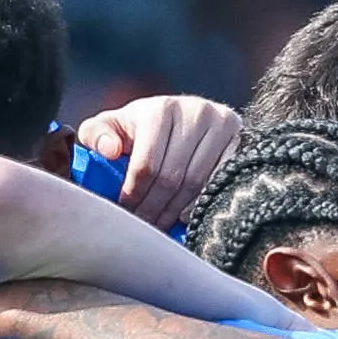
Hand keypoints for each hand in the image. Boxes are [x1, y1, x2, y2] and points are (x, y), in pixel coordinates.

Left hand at [77, 95, 242, 227]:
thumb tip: (110, 150)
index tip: (124, 215)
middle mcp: (195, 111)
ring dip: (175, 212)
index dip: (133, 196)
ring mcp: (222, 124)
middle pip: (172, 178)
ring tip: (160, 225)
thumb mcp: (113, 126)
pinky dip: (201, 204)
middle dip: (153, 210)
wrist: (183, 118)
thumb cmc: (140, 129)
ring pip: (196, 185)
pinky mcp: (240, 139)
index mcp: (160, 109)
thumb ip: (96, 134)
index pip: (146, 165)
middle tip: (143, 228)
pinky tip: (185, 214)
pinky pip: (220, 183)